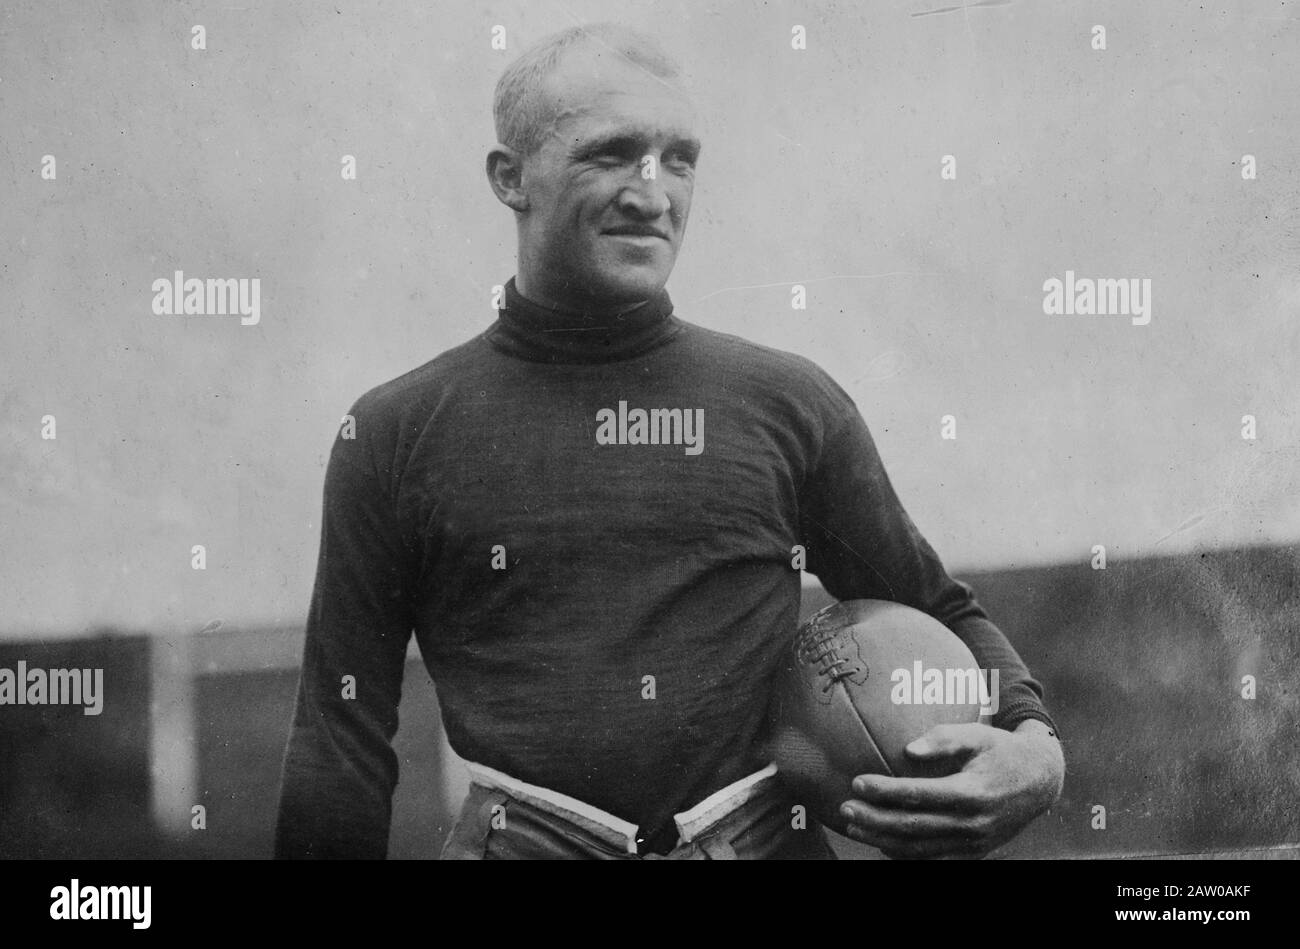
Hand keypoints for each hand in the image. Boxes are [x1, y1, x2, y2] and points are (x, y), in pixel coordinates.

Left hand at [838, 720, 1063, 858]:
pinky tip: (881, 843)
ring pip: (919, 848)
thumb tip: (907, 750)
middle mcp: (972, 824)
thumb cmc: (1002, 750)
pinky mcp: (974, 853)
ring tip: (854, 828)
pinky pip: (934, 859)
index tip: (858, 781)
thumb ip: (944, 738)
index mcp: (971, 793)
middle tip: (845, 808)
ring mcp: (973, 843)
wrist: (1041, 782)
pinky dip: (905, 855)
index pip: (918, 795)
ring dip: (882, 840)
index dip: (885, 791)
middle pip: (912, 827)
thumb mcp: (978, 734)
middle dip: (874, 820)